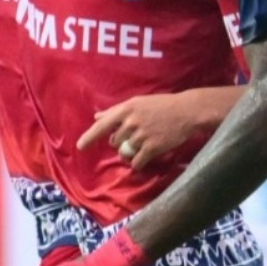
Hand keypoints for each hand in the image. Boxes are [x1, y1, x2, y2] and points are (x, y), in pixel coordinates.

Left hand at [77, 92, 210, 170]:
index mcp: (126, 109)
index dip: (89, 137)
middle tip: (135, 137)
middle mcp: (130, 123)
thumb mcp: (138, 102)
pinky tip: (146, 156)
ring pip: (125, 153)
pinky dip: (139, 163)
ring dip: (131, 153)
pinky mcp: (152, 148)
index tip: (80, 147)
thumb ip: (116, 111)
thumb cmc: (162, 105)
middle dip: (121, 143)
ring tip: (143, 145)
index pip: (102, 126)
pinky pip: (137, 162)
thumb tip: (97, 116)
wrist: (187, 112)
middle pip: (114, 142)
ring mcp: (141, 136)